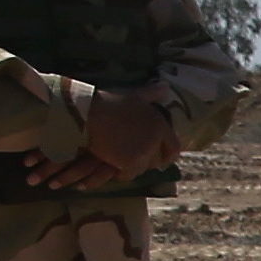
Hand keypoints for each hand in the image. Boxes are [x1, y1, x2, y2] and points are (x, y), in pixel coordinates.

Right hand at [39, 88, 181, 192]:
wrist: (86, 113)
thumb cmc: (107, 102)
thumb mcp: (132, 95)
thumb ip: (150, 93)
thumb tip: (166, 85)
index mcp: (160, 123)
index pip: (174, 148)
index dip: (165, 156)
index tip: (156, 159)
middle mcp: (156, 138)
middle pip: (156, 161)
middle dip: (145, 162)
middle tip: (130, 157)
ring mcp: (144, 151)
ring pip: (141, 169)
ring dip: (131, 167)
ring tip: (118, 158)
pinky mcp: (131, 162)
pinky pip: (128, 175)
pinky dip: (120, 173)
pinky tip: (111, 165)